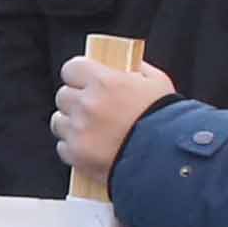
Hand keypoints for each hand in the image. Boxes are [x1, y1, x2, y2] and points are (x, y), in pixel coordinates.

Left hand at [53, 48, 178, 183]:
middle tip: (93, 110)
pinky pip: (63, 147)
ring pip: (59, 121)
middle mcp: (87, 104)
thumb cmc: (167, 120)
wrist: (168, 160)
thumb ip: (138, 70)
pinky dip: (74, 147)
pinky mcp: (76, 155)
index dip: (77, 75)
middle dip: (75, 101)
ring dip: (71, 124)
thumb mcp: (158, 83)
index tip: (84, 81)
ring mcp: (79, 131)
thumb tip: (128, 66)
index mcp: (104, 82)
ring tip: (92, 131)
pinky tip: (93, 148)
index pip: (71, 68)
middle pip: (63, 95)